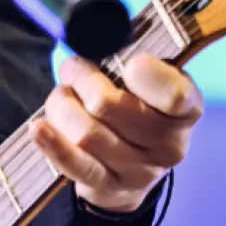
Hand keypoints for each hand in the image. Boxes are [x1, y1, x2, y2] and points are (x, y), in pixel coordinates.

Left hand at [33, 52, 201, 214]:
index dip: (148, 76)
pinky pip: (75, 164)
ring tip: (63, 97)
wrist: (134, 170)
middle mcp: (169, 145)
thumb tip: (101, 38)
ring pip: (85, 132)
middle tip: (74, 70)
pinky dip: (53, 143)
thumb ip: (136, 62)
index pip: (174, 95)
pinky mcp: (108, 187)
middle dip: (82, 80)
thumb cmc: (141, 109)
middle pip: (110, 106)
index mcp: (187, 110)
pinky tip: (38, 128)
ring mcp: (139, 171)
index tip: (131, 64)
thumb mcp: (152, 83)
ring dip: (63, 106)